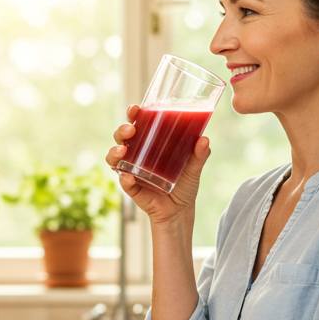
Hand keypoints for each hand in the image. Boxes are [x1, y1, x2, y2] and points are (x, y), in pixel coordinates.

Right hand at [105, 105, 210, 226]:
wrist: (180, 211)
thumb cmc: (184, 184)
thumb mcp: (194, 167)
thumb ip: (199, 154)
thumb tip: (204, 139)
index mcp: (149, 143)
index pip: (138, 124)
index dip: (133, 114)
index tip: (135, 109)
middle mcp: (136, 154)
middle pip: (121, 138)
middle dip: (122, 130)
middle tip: (131, 130)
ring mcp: (131, 171)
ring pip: (114, 158)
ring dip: (114, 152)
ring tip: (123, 151)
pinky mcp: (132, 188)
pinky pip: (124, 182)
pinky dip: (124, 179)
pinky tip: (128, 177)